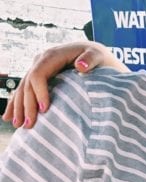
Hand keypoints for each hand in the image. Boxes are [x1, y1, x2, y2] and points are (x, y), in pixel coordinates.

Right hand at [2, 42, 124, 127]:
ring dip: (18, 107)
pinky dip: (17, 104)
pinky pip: (25, 91)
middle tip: (29, 125)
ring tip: (18, 125)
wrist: (96, 55)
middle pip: (28, 84)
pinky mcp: (40, 77)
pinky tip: (9, 117)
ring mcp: (39, 69)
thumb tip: (81, 66)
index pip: (39, 74)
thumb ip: (91, 59)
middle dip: (27, 105)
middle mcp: (41, 60)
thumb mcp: (98, 56)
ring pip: (23, 88)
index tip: (45, 110)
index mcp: (53, 55)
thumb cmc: (99, 57)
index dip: (39, 92)